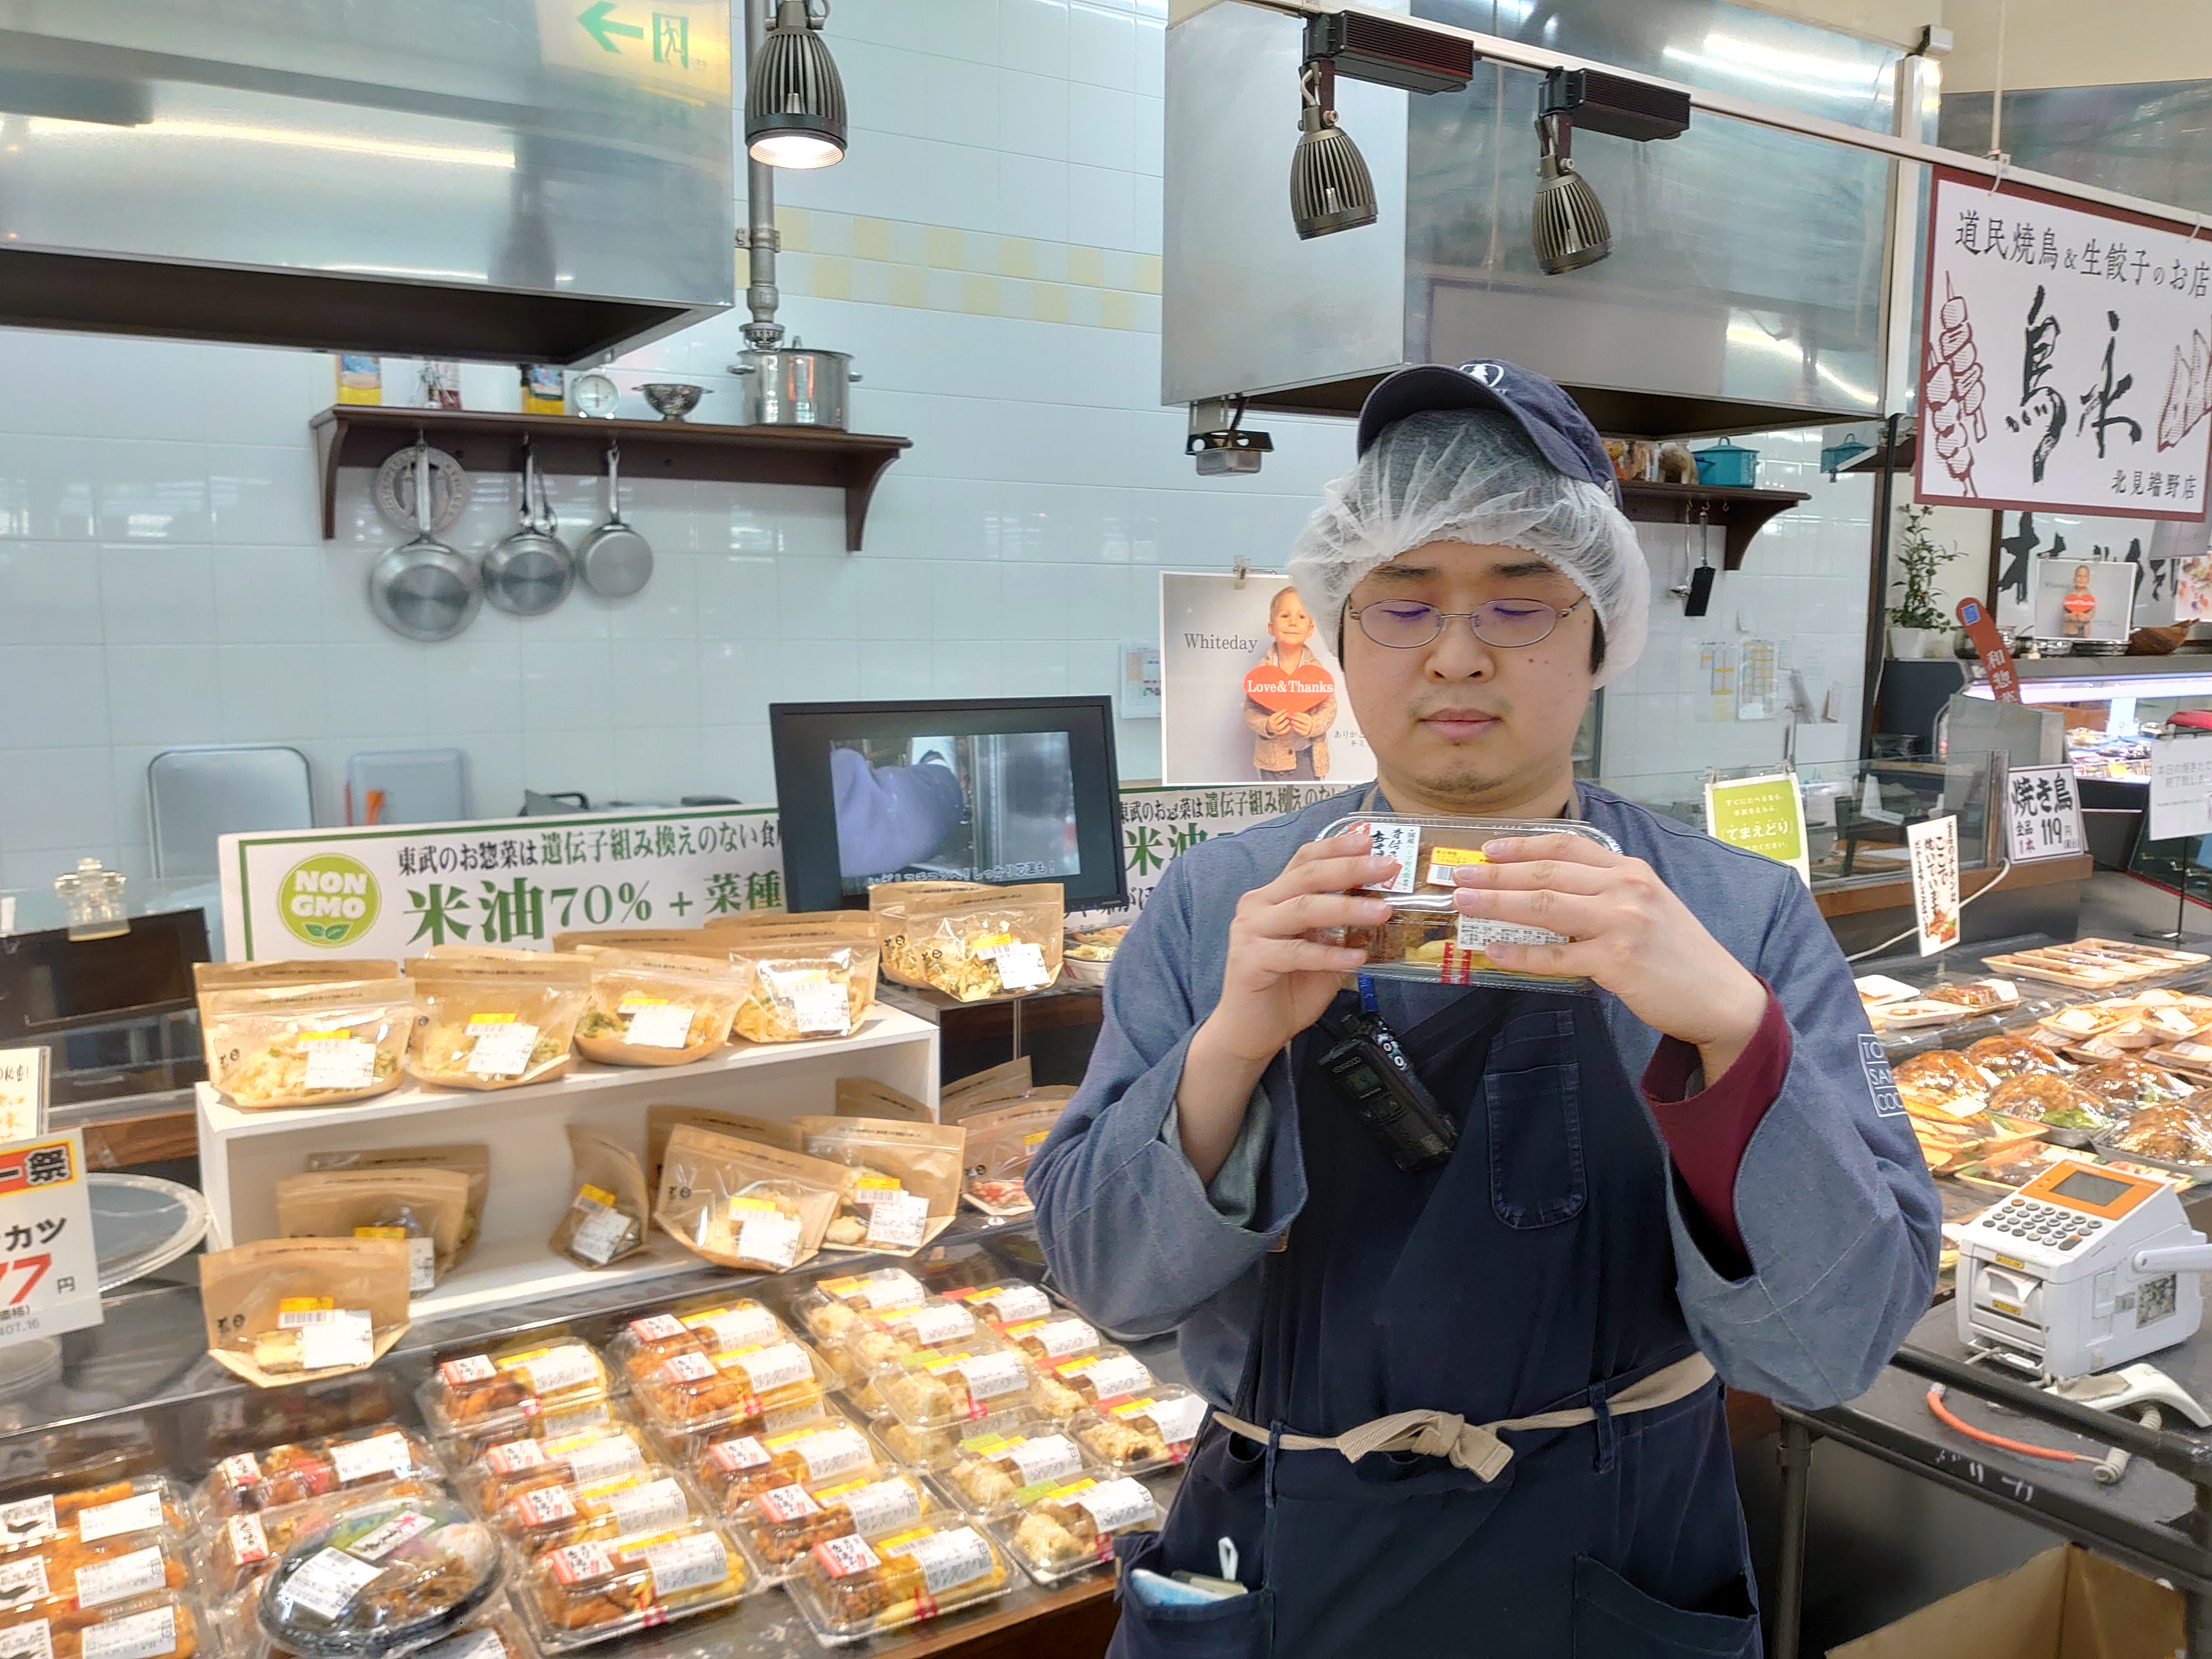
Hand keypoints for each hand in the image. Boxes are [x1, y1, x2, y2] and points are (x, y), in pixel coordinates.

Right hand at [1177, 830, 1390, 1179]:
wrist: (1251, 1031)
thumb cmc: (1288, 988)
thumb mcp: (1321, 950)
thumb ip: (1339, 926)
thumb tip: (1383, 902)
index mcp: (1273, 896)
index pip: (1304, 859)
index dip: (1335, 846)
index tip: (1369, 838)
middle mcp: (1257, 906)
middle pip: (1306, 876)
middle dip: (1351, 868)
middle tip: (1389, 867)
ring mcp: (1249, 932)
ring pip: (1303, 910)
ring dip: (1346, 908)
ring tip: (1383, 911)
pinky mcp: (1249, 962)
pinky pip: (1295, 952)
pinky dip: (1329, 955)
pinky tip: (1357, 960)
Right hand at [1267, 711, 1292, 735]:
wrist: (1268, 727)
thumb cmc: (1273, 720)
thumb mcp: (1273, 716)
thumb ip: (1278, 714)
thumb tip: (1285, 710)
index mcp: (1270, 719)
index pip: (1276, 715)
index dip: (1281, 712)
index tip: (1285, 709)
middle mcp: (1271, 725)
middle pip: (1278, 721)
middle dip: (1283, 716)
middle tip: (1287, 713)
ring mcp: (1274, 729)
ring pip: (1280, 727)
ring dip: (1284, 723)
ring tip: (1288, 720)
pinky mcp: (1277, 733)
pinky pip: (1282, 732)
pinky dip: (1286, 729)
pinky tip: (1290, 726)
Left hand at [1288, 712, 1315, 736]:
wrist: (1310, 729)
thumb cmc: (1305, 722)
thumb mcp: (1304, 718)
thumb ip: (1300, 716)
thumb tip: (1292, 713)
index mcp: (1309, 718)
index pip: (1303, 715)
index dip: (1297, 714)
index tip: (1293, 713)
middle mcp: (1309, 723)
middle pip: (1302, 720)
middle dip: (1295, 718)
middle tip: (1291, 717)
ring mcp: (1307, 728)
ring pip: (1301, 725)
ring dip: (1295, 723)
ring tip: (1291, 721)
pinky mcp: (1305, 733)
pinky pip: (1299, 730)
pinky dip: (1295, 728)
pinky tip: (1292, 726)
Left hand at [1452, 833, 1767, 1081]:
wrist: (1719, 995)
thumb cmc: (1677, 952)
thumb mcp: (1647, 905)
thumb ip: (1605, 891)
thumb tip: (1545, 891)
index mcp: (1630, 870)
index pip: (1566, 847)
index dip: (1522, 845)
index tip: (1488, 848)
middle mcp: (1626, 888)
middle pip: (1546, 873)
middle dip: (1497, 873)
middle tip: (1459, 875)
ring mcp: (1622, 923)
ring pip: (1545, 906)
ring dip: (1498, 903)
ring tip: (1464, 903)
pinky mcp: (1618, 961)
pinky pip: (1556, 955)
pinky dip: (1522, 953)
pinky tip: (1495, 950)